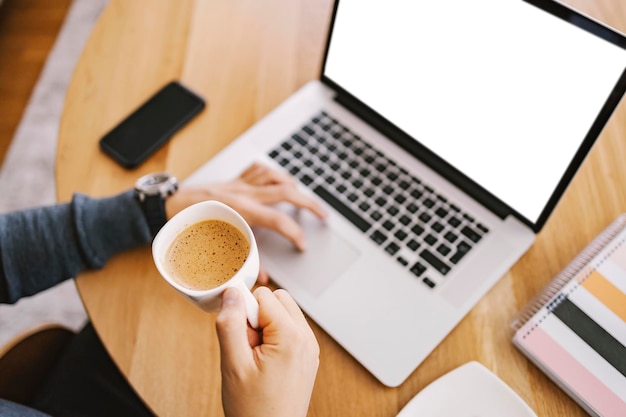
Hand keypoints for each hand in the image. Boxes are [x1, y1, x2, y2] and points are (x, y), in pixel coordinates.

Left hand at [165, 162, 325, 250]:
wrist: (169, 206)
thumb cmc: (189, 224)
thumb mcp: (216, 247)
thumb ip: (243, 262)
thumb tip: (260, 278)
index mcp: (241, 211)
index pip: (279, 221)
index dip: (295, 234)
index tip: (303, 245)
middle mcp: (244, 193)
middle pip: (287, 192)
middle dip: (309, 204)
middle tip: (323, 215)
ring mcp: (240, 184)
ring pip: (275, 176)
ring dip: (293, 185)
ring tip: (303, 197)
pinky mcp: (235, 179)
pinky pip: (259, 169)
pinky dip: (272, 174)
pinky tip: (278, 180)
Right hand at [216, 287, 318, 416]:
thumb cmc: (254, 409)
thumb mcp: (233, 364)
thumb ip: (230, 323)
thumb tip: (232, 293)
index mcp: (291, 336)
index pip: (264, 294)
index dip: (245, 313)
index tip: (241, 338)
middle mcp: (307, 338)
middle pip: (278, 299)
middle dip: (257, 316)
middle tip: (247, 348)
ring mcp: (309, 348)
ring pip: (283, 313)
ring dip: (265, 327)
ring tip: (255, 358)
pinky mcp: (306, 356)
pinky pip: (289, 330)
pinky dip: (273, 338)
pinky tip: (264, 363)